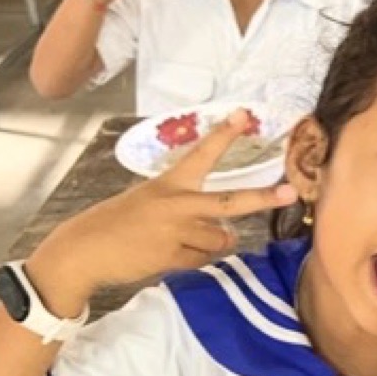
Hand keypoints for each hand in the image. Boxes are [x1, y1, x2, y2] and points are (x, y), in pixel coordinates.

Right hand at [26, 112, 297, 315]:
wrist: (85, 250)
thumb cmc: (119, 224)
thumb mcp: (151, 203)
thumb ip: (189, 212)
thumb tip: (228, 233)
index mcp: (169, 183)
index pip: (201, 154)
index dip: (224, 135)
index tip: (244, 115)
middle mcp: (177, 204)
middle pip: (230, 202)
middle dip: (262, 198)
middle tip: (291, 192)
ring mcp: (177, 231)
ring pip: (219, 239)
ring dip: (209, 244)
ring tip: (176, 241)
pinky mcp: (173, 256)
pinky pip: (203, 260)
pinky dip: (193, 260)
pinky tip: (167, 255)